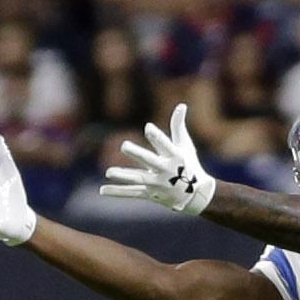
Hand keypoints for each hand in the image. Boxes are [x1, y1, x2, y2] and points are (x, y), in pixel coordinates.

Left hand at [100, 104, 216, 214]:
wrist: (197, 195)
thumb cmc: (189, 164)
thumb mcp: (185, 145)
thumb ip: (178, 126)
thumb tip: (181, 105)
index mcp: (175, 156)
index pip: (164, 144)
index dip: (156, 136)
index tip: (148, 127)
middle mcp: (166, 170)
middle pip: (150, 160)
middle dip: (138, 154)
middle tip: (124, 146)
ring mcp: (158, 183)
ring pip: (139, 178)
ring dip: (124, 176)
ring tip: (109, 172)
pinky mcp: (152, 194)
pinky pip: (133, 192)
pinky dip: (118, 192)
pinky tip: (102, 190)